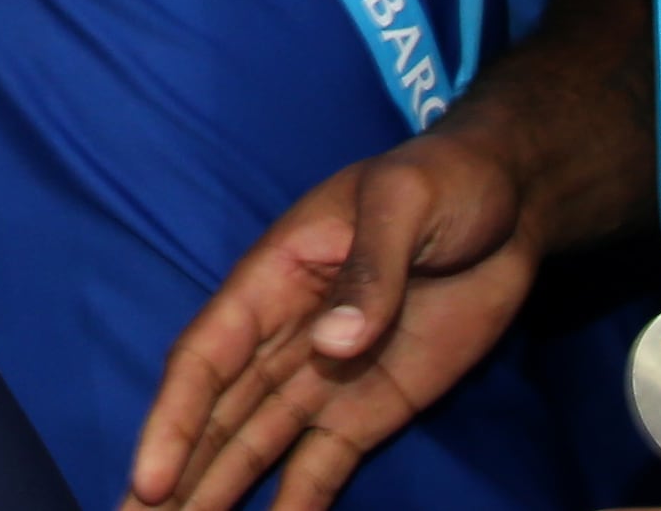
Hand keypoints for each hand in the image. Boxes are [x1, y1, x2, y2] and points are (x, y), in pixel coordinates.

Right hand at [133, 128, 548, 510]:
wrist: (510, 203)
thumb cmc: (445, 182)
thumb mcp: (403, 203)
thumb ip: (370, 272)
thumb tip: (332, 346)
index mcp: (271, 278)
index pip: (206, 360)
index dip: (173, 421)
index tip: (150, 481)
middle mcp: (283, 337)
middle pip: (214, 417)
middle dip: (173, 476)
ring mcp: (325, 378)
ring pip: (253, 447)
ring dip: (214, 494)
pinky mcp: (370, 408)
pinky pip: (322, 465)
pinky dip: (296, 505)